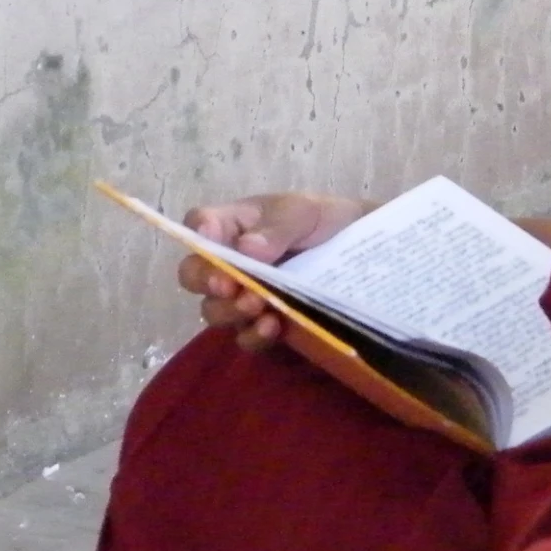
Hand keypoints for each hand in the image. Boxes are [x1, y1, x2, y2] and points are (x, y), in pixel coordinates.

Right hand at [178, 193, 372, 349]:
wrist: (358, 250)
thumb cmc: (322, 221)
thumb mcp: (303, 212)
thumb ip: (276, 227)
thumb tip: (247, 249)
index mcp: (232, 226)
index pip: (199, 224)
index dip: (199, 232)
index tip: (212, 238)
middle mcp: (228, 265)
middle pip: (193, 274)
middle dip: (204, 280)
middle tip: (228, 284)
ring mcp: (242, 298)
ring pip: (214, 311)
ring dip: (230, 310)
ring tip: (257, 303)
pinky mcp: (263, 326)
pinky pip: (245, 338)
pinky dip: (253, 334)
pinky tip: (272, 325)